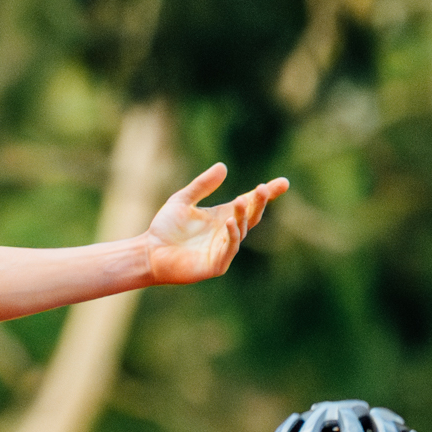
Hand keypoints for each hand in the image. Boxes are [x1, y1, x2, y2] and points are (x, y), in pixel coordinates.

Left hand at [143, 164, 288, 285]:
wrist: (148, 252)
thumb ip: (202, 185)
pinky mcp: (216, 265)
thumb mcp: (182, 200)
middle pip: (251, 216)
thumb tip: (223, 167)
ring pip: (241, 231)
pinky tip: (230, 222)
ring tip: (241, 201)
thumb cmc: (164, 228)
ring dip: (243, 216)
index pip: (249, 203)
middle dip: (259, 203)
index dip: (266, 194)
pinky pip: (229, 249)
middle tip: (264, 189)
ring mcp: (223, 249)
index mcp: (222, 216)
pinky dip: (232, 235)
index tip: (283, 183)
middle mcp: (226, 232)